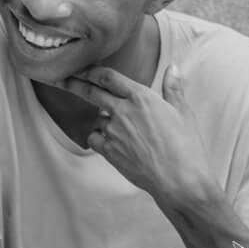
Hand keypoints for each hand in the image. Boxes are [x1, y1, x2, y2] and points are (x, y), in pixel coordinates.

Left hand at [59, 65, 214, 208]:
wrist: (179, 179)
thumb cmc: (186, 146)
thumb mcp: (183, 112)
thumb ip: (172, 88)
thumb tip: (173, 68)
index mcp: (141, 98)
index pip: (109, 77)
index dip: (92, 71)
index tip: (81, 69)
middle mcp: (122, 112)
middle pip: (90, 93)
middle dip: (74, 84)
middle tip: (62, 79)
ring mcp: (112, 132)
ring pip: (98, 119)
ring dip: (104, 120)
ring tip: (129, 133)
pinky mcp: (108, 150)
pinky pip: (95, 138)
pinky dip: (100, 137)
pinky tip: (114, 142)